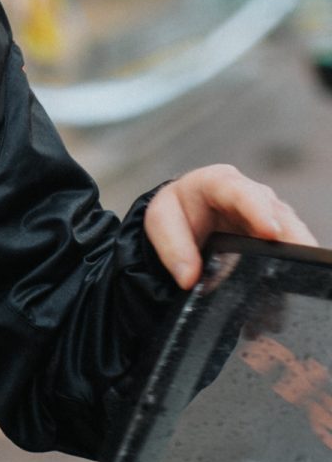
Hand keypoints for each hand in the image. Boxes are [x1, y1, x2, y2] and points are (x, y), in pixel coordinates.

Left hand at [144, 163, 317, 288]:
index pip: (239, 191)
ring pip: (290, 228)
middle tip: (299, 256)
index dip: (256, 210)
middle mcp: (250, 193)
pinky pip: (291, 245)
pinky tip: (295, 276)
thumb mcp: (161, 223)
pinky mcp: (277, 232)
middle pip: (275, 211)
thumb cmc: (175, 212)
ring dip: (296, 248)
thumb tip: (189, 279)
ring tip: (300, 270)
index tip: (269, 232)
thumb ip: (173, 248)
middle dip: (288, 233)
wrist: (184, 218)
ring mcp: (268, 212)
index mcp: (218, 181)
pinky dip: (294, 259)